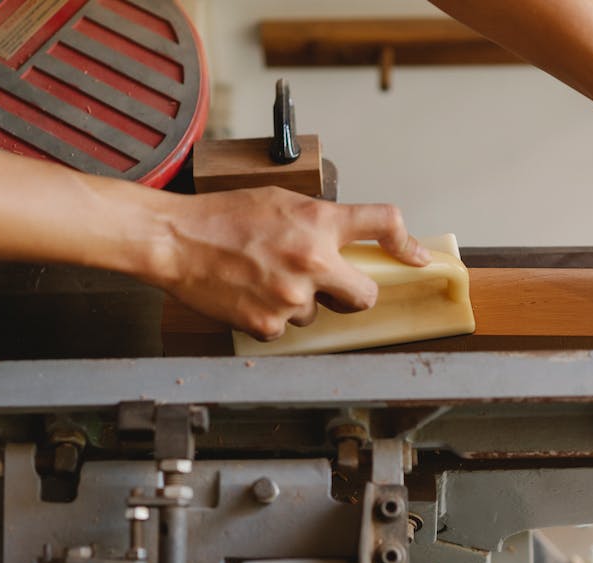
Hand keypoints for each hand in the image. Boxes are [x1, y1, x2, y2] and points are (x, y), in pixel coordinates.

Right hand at [143, 186, 429, 339]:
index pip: (382, 223)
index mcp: (318, 222)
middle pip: (366, 295)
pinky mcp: (269, 325)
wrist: (175, 240)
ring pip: (319, 314)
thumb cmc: (221, 217)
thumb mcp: (280, 202)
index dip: (407, 243)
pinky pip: (286, 330)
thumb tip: (344, 242)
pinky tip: (249, 296)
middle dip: (353, 294)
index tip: (417, 258)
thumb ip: (318, 222)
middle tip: (332, 288)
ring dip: (302, 304)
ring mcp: (293, 298)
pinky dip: (272, 318)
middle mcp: (313, 260)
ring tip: (265, 281)